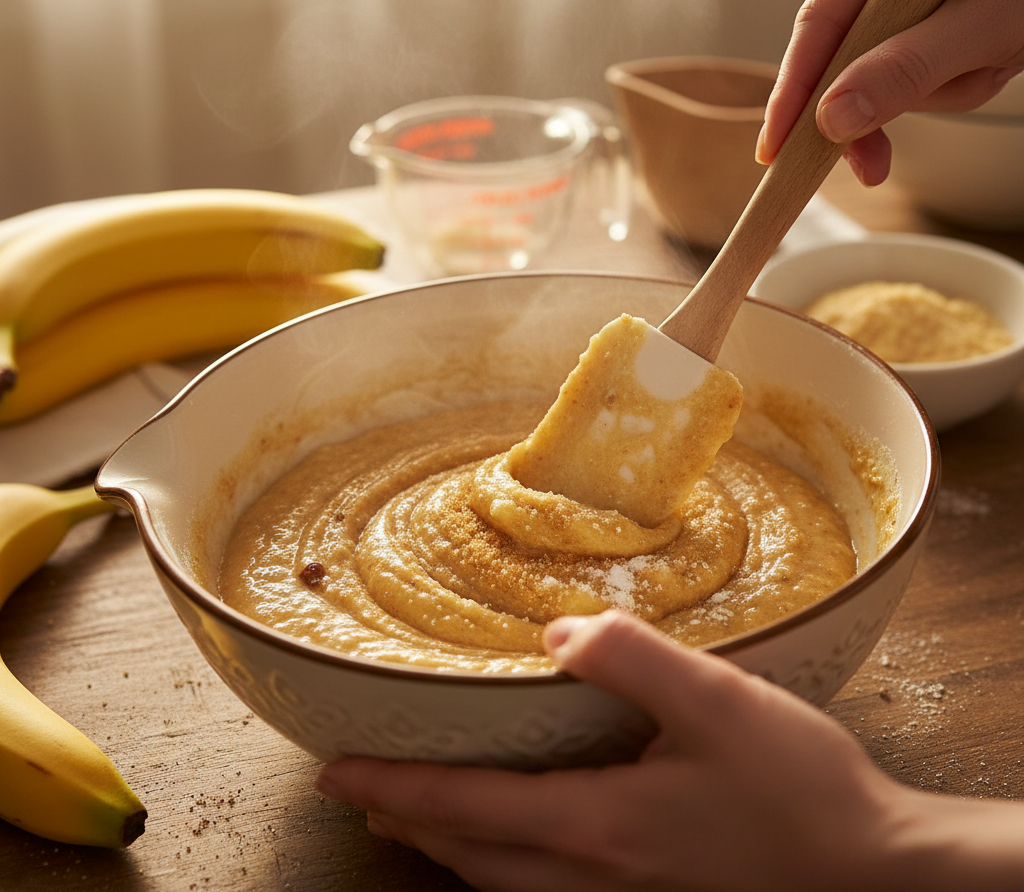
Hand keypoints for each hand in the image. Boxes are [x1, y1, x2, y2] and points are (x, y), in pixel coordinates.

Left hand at [316, 611, 1022, 890]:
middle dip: (405, 818)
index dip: (394, 784)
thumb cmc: (798, 789)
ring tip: (411, 817)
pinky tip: (512, 846)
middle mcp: (595, 876)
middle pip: (468, 853)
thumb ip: (632, 659)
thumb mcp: (718, 700)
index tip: (335, 768)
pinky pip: (544, 888)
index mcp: (597, 826)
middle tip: (355, 790)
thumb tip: (557, 635)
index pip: (466, 805)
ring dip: (446, 844)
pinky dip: (499, 863)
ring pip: (501, 880)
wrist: (872, 872)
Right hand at [757, 0, 1023, 185]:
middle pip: (844, 50)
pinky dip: (933, 92)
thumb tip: (830, 120)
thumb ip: (907, 70)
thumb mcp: (985, 26)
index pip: (821, 18)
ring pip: (875, 69)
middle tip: (871, 164)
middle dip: (870, 103)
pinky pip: (903, 72)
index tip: (775, 146)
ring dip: (925, 94)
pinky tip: (971, 78)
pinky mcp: (921, 16)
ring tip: (982, 75)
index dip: (793, 88)